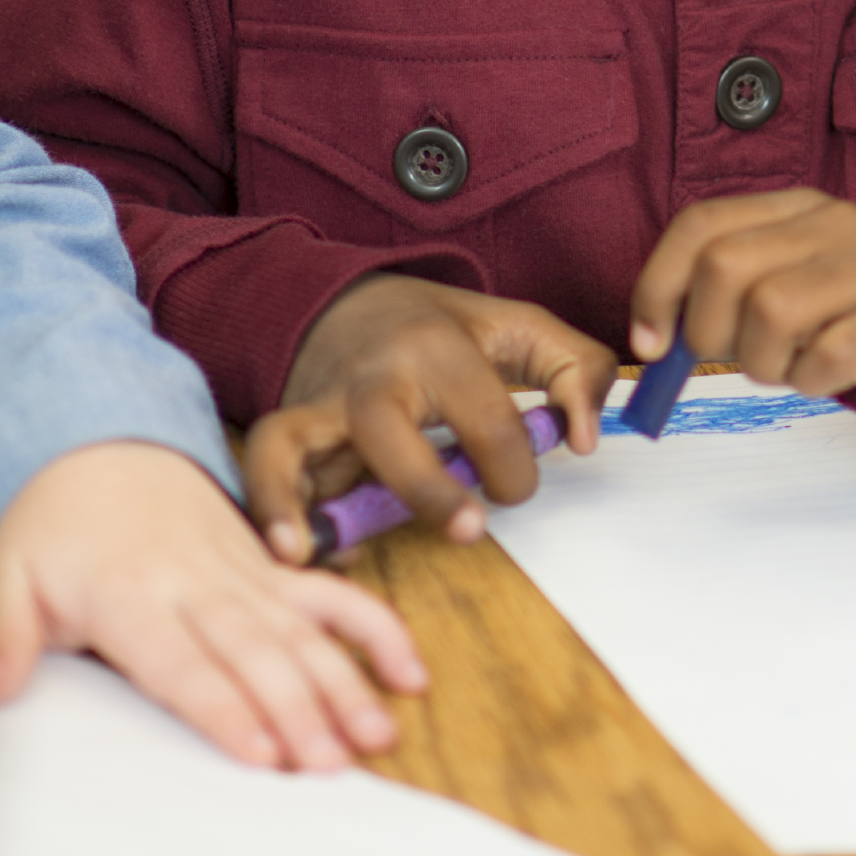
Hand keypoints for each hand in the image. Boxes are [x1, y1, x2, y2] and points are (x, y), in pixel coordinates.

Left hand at [0, 439, 428, 771]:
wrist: (101, 440)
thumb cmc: (55, 522)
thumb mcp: (6, 573)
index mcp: (130, 592)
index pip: (183, 662)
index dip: (225, 706)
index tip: (260, 752)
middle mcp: (197, 583)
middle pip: (255, 652)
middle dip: (298, 708)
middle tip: (330, 764)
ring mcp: (244, 572)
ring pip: (303, 631)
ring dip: (344, 682)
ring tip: (377, 734)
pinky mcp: (272, 567)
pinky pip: (333, 596)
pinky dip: (374, 628)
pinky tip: (409, 671)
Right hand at [247, 274, 615, 554]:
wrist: (350, 303)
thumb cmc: (442, 330)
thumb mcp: (520, 328)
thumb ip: (576, 370)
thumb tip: (586, 440)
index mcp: (437, 347)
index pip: (486, 419)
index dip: (516, 468)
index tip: (516, 485)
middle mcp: (370, 375)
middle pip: (385, 429)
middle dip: (426, 487)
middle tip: (469, 530)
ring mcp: (320, 405)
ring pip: (289, 444)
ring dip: (290, 499)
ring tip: (304, 552)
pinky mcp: (287, 431)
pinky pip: (269, 472)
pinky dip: (272, 511)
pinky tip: (298, 553)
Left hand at [628, 189, 855, 400]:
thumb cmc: (853, 302)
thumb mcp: (793, 272)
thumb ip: (728, 291)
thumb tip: (654, 342)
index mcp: (796, 207)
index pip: (700, 224)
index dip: (658, 286)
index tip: (651, 343)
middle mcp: (833, 224)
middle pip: (725, 267)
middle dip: (709, 332)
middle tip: (736, 356)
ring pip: (770, 313)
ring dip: (765, 363)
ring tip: (792, 363)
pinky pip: (825, 358)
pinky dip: (811, 380)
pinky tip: (829, 372)